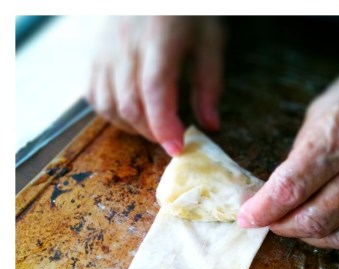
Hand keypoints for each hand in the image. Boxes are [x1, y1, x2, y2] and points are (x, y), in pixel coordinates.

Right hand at [86, 16, 222, 155]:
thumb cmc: (184, 12)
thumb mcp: (209, 40)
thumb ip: (209, 84)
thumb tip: (210, 126)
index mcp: (158, 39)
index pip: (154, 90)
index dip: (164, 126)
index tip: (178, 149)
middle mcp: (125, 45)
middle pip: (129, 104)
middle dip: (152, 133)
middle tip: (173, 138)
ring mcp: (104, 50)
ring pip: (108, 105)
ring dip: (132, 128)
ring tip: (154, 127)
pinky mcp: (93, 54)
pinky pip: (93, 95)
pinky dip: (111, 115)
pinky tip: (132, 115)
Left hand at [237, 51, 338, 249]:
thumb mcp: (316, 119)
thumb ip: (295, 160)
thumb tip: (267, 196)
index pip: (293, 186)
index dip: (265, 208)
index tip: (247, 216)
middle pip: (314, 217)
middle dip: (282, 224)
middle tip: (266, 219)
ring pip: (334, 233)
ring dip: (306, 234)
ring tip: (292, 219)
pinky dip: (332, 236)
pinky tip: (320, 223)